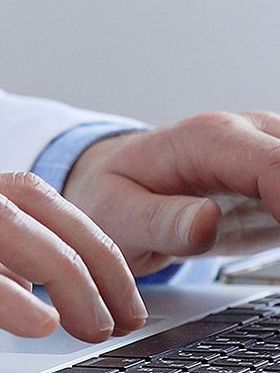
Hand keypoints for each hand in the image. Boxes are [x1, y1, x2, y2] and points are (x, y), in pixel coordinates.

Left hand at [63, 111, 279, 274]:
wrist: (110, 186)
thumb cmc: (111, 196)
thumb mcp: (119, 218)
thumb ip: (162, 223)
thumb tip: (207, 222)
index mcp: (207, 140)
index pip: (274, 164)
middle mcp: (245, 135)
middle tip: (272, 238)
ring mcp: (264, 152)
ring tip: (268, 237)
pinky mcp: (276, 177)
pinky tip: (272, 234)